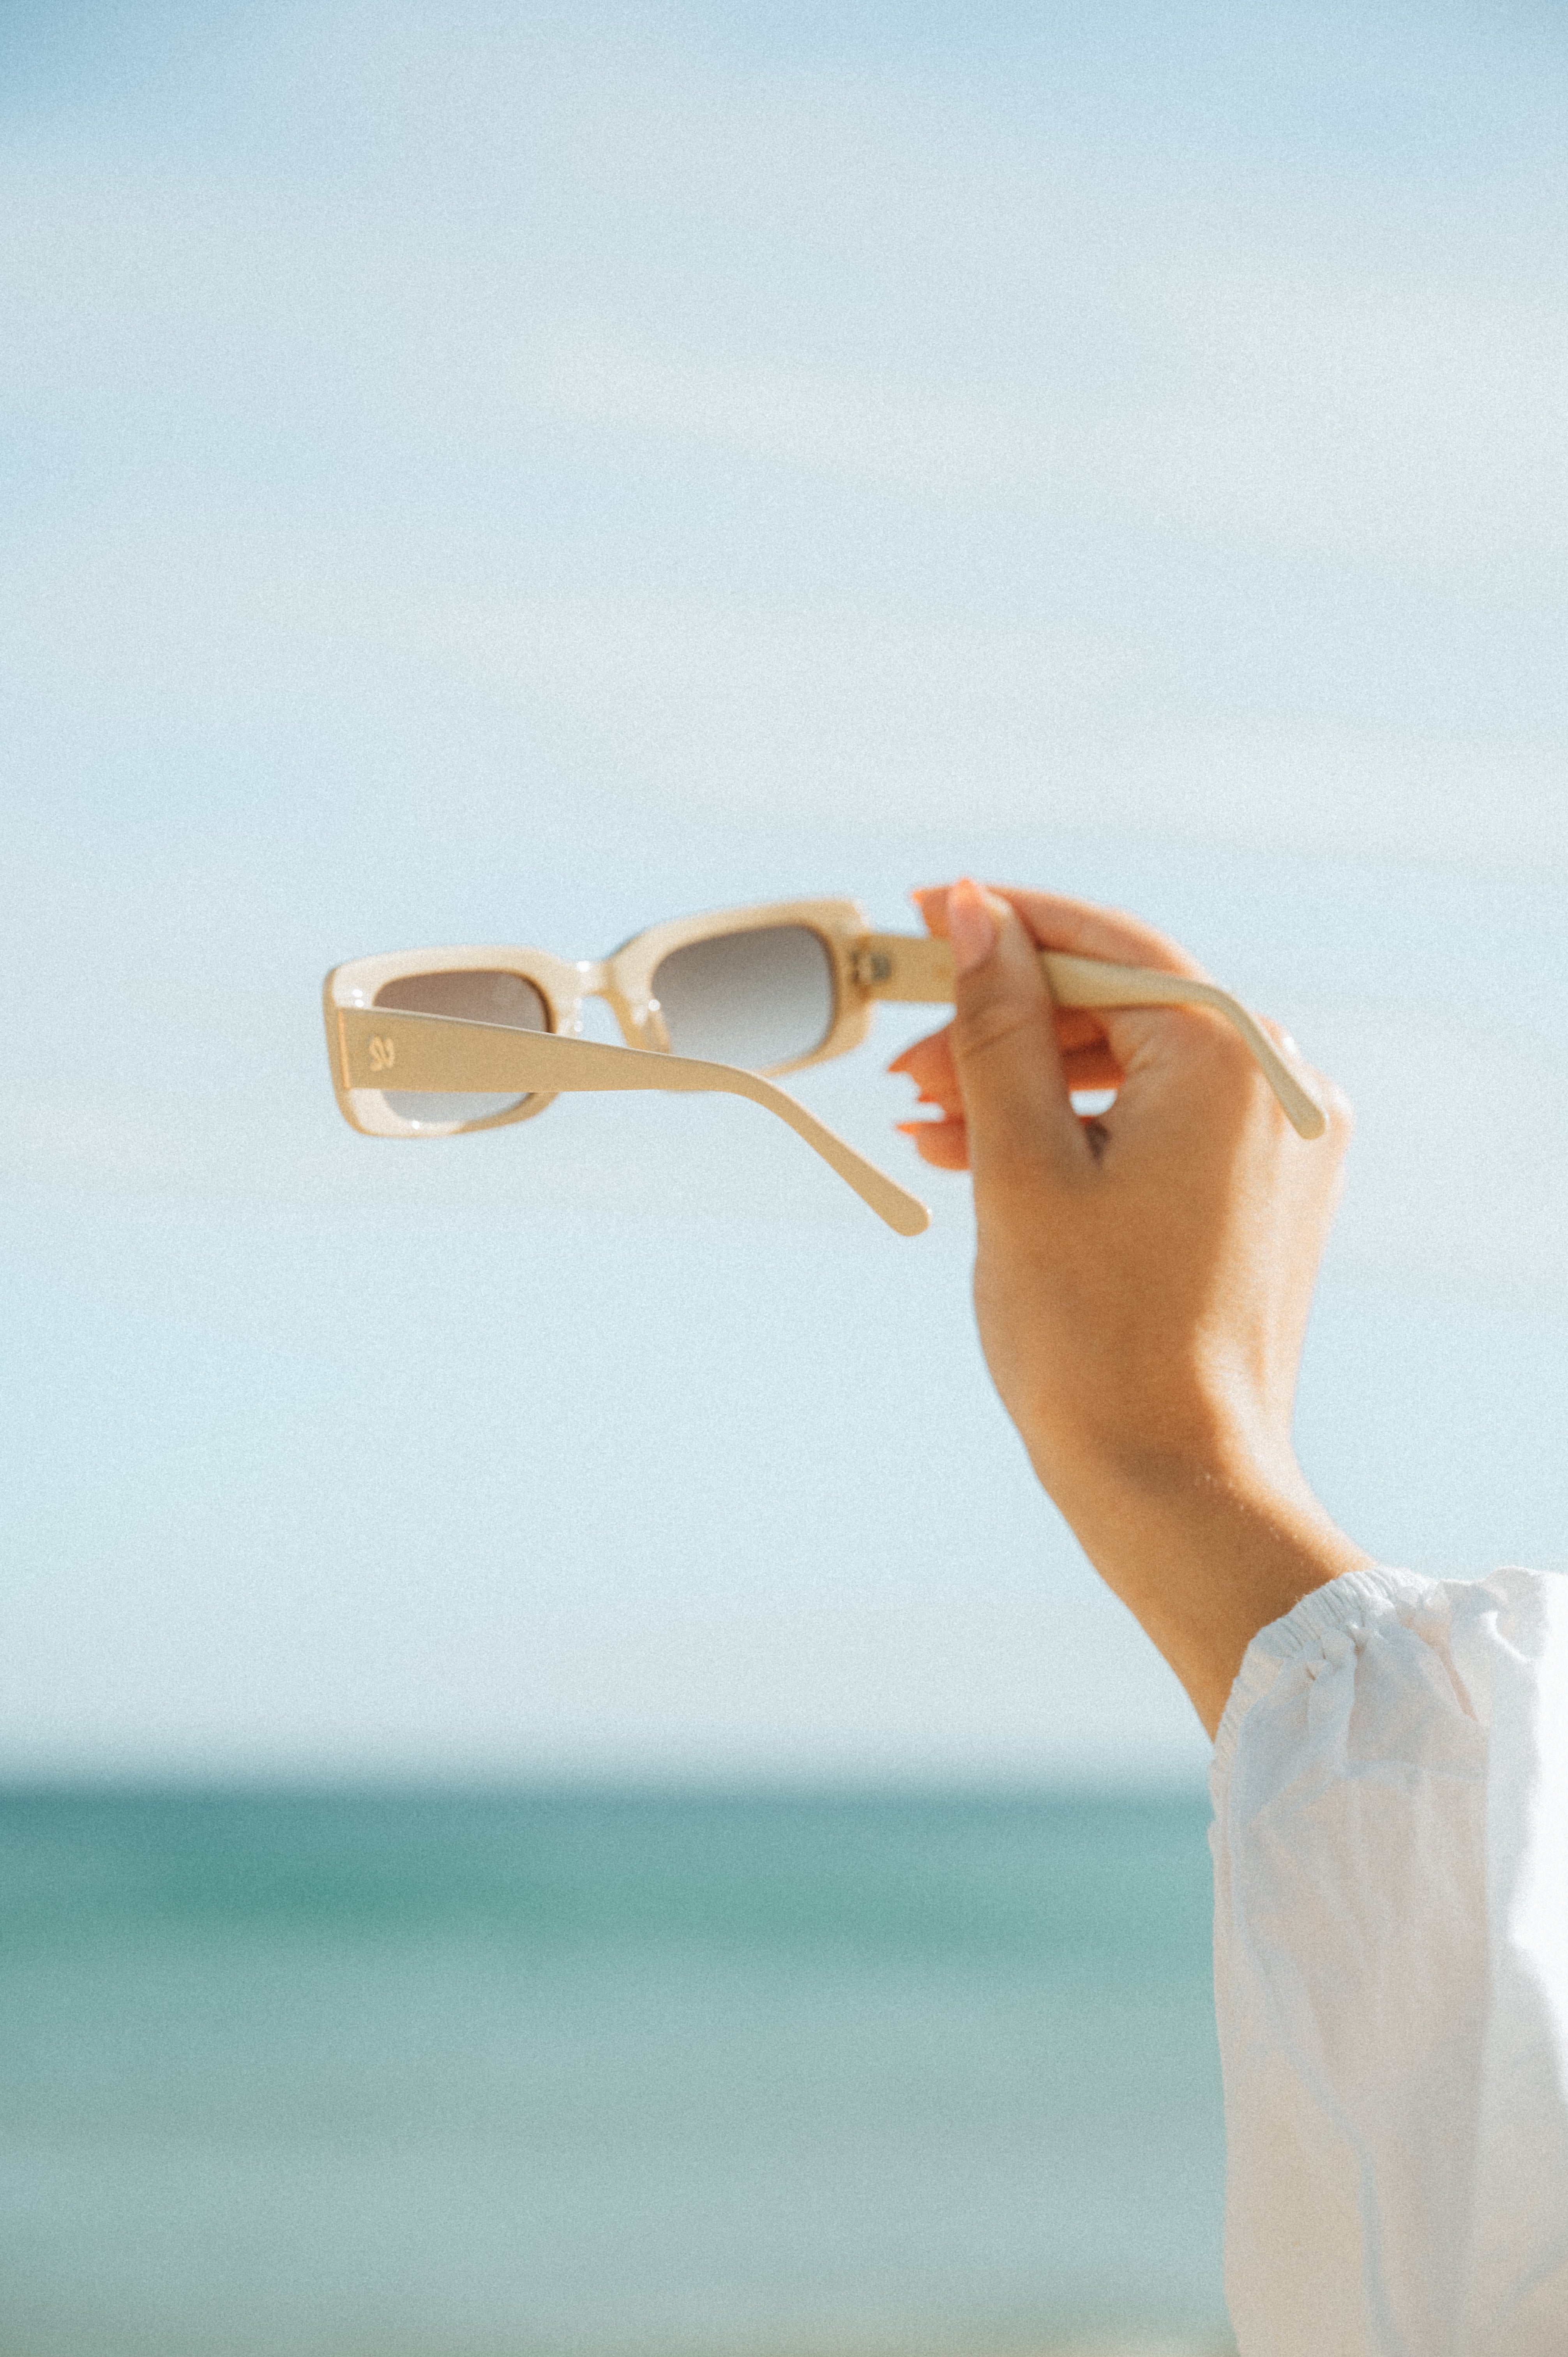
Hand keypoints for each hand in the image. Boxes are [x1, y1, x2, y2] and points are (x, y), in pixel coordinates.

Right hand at [891, 880, 1368, 1735]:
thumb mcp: (1021, 1164)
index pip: (1103, 943)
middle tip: (901, 1057)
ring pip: (1130, 1066)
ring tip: (925, 1120)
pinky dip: (1074, 1130)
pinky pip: (1157, 1123)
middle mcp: (1279, 1085)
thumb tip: (972, 907)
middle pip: (1118, 1003)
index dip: (1001, 924)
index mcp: (1232, 1060)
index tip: (917, 913)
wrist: (1175, 1485)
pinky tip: (983, 1155)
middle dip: (1001, 1022)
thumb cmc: (1090, 1337)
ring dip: (1024, 1081)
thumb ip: (998, 1023)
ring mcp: (1281, 1143)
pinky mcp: (1264, 1194)